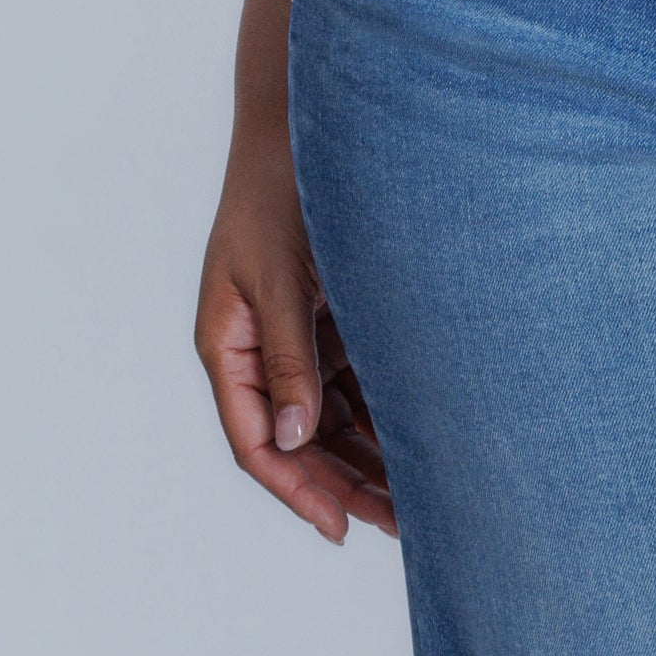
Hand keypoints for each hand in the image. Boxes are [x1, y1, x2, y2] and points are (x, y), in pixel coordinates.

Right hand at [197, 145, 395, 544]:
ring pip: (332, 418)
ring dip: (371, 457)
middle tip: (403, 526)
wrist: (305, 127)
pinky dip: (386, 414)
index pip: (256, 441)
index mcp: (227, 346)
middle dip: (346, 486)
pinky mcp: (330, 320)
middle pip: (300, 441)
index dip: (297, 490)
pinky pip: (357, 383)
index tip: (341, 528)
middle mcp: (258, 352)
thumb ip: (289, 358)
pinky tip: (429, 440)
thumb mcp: (282, 279)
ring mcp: (296, 338)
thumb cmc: (280, 192)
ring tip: (425, 498)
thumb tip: (297, 437)